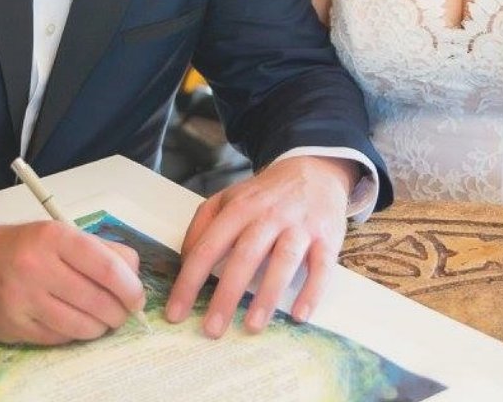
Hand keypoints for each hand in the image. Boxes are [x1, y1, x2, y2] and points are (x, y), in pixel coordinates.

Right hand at [0, 221, 145, 343]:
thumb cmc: (27, 246)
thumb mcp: (62, 234)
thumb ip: (102, 250)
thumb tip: (134, 276)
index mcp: (56, 237)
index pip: (108, 268)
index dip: (131, 288)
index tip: (137, 297)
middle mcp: (38, 267)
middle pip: (98, 301)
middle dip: (119, 312)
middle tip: (123, 312)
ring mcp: (24, 299)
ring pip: (81, 326)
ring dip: (100, 327)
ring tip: (102, 320)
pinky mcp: (14, 326)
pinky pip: (59, 338)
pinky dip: (75, 334)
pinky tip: (75, 323)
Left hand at [165, 155, 354, 337]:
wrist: (312, 171)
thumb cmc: (264, 195)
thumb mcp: (228, 197)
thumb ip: (203, 223)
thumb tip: (185, 260)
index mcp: (239, 208)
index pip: (208, 246)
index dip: (190, 281)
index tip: (176, 312)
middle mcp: (268, 216)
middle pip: (244, 256)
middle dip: (226, 295)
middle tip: (211, 330)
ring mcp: (298, 226)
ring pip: (282, 261)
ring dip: (267, 295)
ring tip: (252, 326)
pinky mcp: (326, 237)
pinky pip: (321, 266)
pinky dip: (312, 291)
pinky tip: (300, 315)